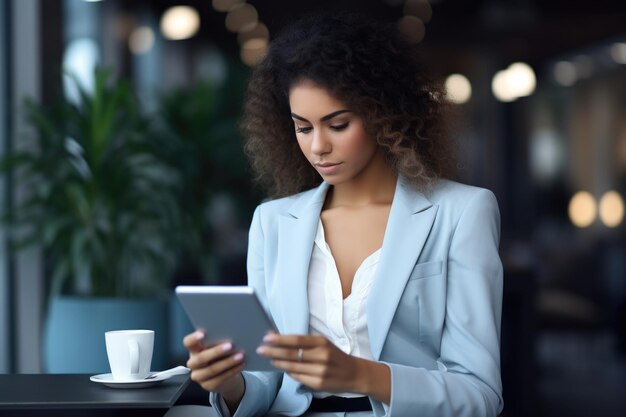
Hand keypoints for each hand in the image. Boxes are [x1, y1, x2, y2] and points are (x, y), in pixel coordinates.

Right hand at [183, 331, 245, 407]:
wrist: (225, 373)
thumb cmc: (220, 354)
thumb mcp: (217, 346)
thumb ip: (218, 340)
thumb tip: (231, 333)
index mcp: (194, 349)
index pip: (188, 342)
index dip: (194, 338)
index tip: (203, 334)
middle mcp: (193, 363)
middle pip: (201, 358)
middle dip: (216, 351)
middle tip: (230, 345)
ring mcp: (198, 376)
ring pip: (212, 369)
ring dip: (228, 362)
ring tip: (241, 356)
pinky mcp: (207, 386)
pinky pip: (220, 378)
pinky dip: (232, 371)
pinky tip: (241, 364)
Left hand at [257, 333, 386, 397]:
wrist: (354, 373)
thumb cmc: (335, 356)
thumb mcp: (324, 344)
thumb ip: (305, 343)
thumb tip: (281, 340)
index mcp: (322, 343)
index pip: (297, 340)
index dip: (280, 339)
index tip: (267, 338)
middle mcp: (322, 356)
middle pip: (292, 354)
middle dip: (274, 352)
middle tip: (261, 349)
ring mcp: (320, 372)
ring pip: (293, 367)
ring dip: (279, 363)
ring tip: (269, 359)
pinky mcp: (318, 384)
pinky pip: (298, 377)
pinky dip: (289, 372)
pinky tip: (282, 368)